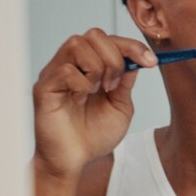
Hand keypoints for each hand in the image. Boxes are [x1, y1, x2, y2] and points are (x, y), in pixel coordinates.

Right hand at [32, 28, 157, 178]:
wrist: (75, 161)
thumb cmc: (93, 135)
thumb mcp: (121, 105)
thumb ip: (126, 82)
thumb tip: (137, 59)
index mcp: (88, 67)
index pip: (107, 40)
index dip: (132, 46)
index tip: (151, 62)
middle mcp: (70, 65)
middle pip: (93, 35)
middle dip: (115, 57)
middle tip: (115, 86)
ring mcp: (55, 75)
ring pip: (77, 44)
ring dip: (97, 68)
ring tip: (98, 91)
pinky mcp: (44, 89)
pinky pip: (65, 70)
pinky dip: (82, 83)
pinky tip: (81, 98)